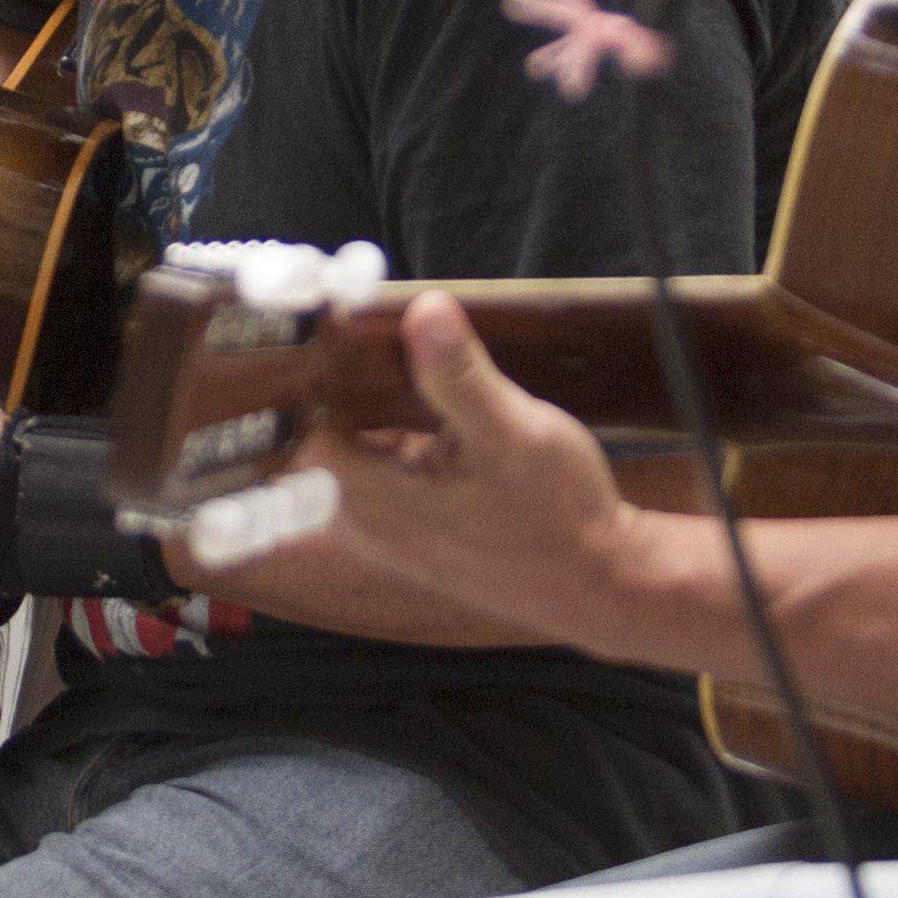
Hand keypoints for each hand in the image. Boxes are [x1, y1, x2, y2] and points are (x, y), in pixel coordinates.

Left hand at [296, 294, 649, 643]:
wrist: (598, 585)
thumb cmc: (559, 517)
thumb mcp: (515, 433)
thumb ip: (460, 376)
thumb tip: (422, 311)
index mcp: (370, 500)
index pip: (298, 423)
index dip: (307, 370)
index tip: (327, 320)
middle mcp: (363, 520)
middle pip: (318, 432)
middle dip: (338, 380)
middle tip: (365, 324)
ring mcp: (384, 529)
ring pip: (350, 448)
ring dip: (368, 403)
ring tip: (398, 349)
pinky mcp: (410, 528)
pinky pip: (378, 467)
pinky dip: (392, 430)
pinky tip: (428, 401)